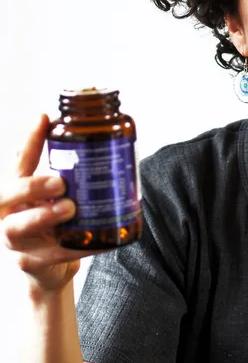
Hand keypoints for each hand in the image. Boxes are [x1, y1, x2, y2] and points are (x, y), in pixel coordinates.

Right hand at [0, 114, 108, 296]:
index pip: (17, 162)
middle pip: (5, 195)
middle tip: (60, 181)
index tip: (44, 119)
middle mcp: (9, 214)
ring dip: (45, 215)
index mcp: (16, 193)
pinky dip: (76, 247)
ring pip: (18, 227)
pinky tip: (96, 240)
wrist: (53, 268)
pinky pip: (52, 254)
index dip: (28, 140)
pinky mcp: (31, 263)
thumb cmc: (56, 223)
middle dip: (31, 185)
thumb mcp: (58, 195)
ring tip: (70, 208)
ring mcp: (16, 241)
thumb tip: (98, 136)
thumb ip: (68, 171)